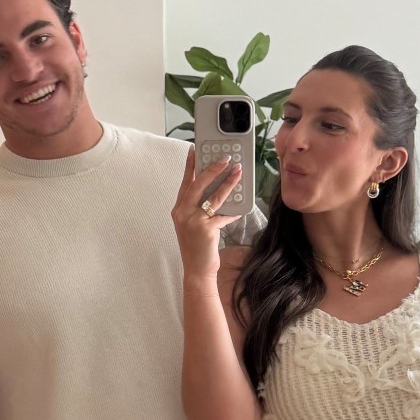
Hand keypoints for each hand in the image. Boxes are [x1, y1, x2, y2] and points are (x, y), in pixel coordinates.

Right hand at [172, 149, 241, 277]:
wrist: (196, 269)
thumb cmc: (196, 246)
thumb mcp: (192, 224)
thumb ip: (200, 208)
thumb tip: (216, 191)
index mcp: (178, 209)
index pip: (185, 182)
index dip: (190, 165)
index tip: (194, 149)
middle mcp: (183, 212)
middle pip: (198, 184)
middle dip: (212, 169)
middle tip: (224, 158)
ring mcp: (193, 221)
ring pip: (213, 197)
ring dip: (227, 183)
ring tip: (237, 172)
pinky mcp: (206, 229)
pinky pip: (223, 216)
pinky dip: (233, 212)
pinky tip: (241, 208)